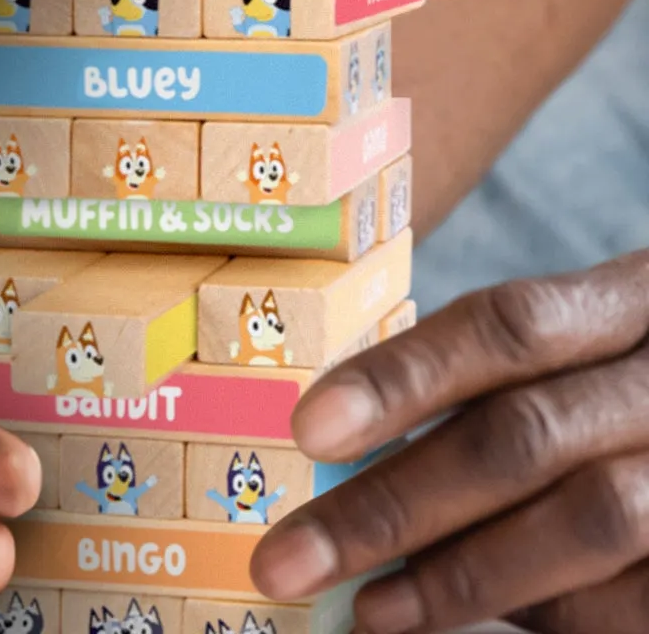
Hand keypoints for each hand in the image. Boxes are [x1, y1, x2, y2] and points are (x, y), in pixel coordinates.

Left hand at [249, 253, 648, 632]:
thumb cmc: (639, 384)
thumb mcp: (598, 341)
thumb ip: (502, 378)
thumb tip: (344, 442)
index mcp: (641, 298)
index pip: (508, 325)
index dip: (403, 376)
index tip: (303, 429)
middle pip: (525, 437)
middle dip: (394, 505)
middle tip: (286, 559)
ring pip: (588, 522)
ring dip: (463, 577)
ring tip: (366, 608)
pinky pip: (638, 599)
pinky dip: (554, 615)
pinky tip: (480, 620)